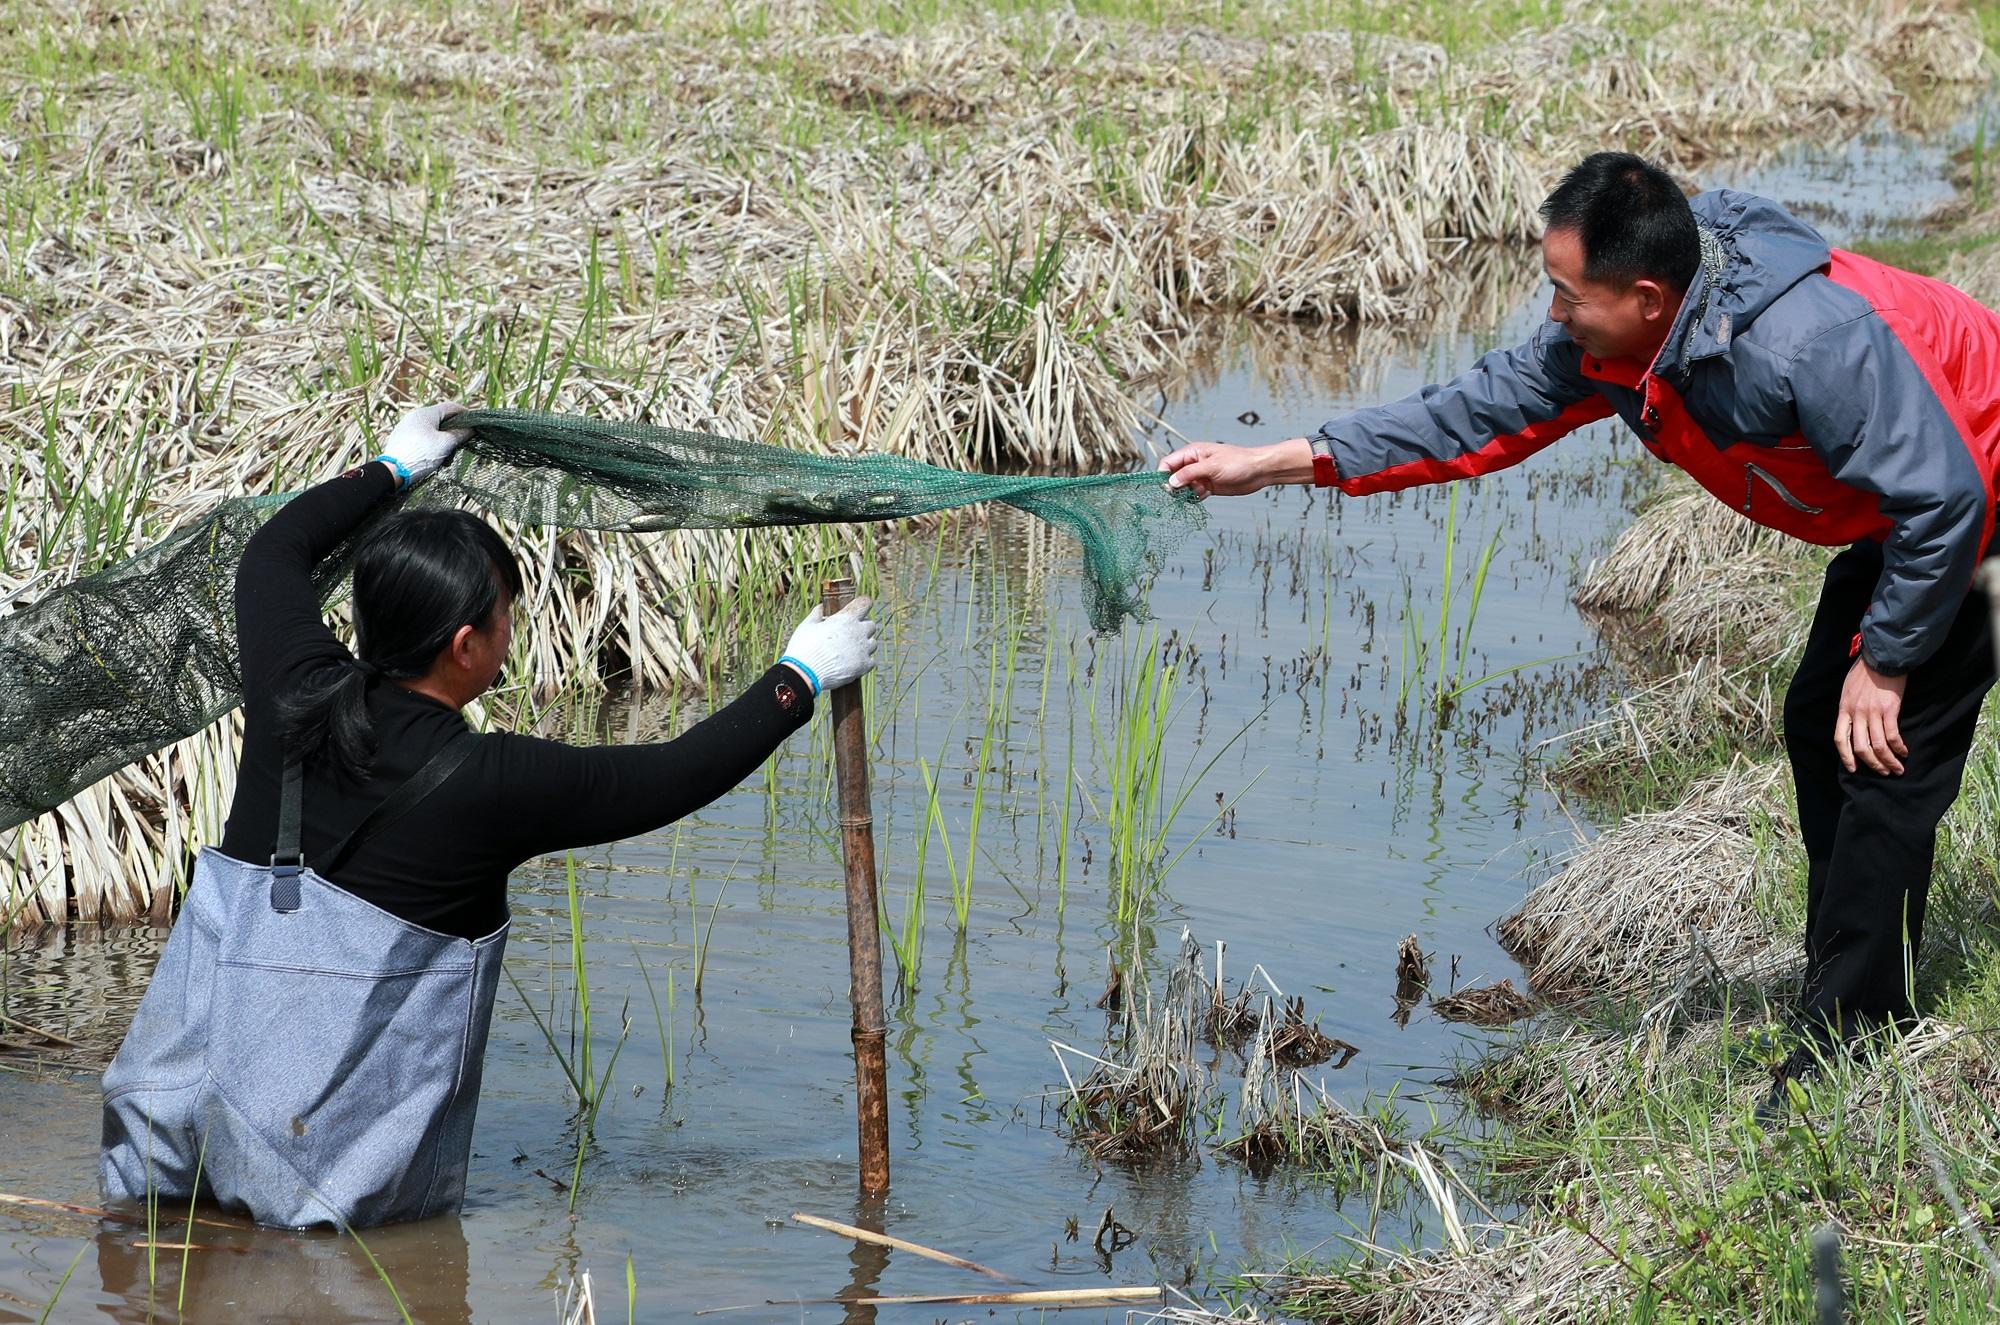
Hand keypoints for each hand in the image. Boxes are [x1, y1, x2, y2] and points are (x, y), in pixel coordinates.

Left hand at [378, 401, 471, 485]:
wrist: (393, 470)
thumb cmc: (421, 455)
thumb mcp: (445, 444)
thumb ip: (460, 434)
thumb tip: (471, 429)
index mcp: (426, 413)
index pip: (451, 407)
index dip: (465, 413)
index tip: (475, 423)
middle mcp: (414, 416)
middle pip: (441, 418)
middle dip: (454, 429)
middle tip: (463, 441)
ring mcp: (406, 426)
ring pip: (431, 428)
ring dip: (443, 439)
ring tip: (448, 455)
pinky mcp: (401, 437)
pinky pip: (422, 436)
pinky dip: (432, 443)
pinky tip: (434, 457)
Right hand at [780, 596, 878, 694]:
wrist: (805, 673)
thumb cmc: (804, 648)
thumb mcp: (807, 625)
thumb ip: (817, 614)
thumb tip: (821, 607)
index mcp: (845, 618)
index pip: (864, 603)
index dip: (863, 604)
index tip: (860, 607)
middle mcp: (858, 631)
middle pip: (871, 625)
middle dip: (862, 628)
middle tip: (850, 634)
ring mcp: (863, 649)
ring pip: (872, 643)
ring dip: (864, 645)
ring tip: (849, 652)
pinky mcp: (864, 665)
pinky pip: (870, 661)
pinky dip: (863, 662)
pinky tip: (852, 664)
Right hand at [1157, 438, 1313, 496]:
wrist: (1259, 471)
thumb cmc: (1238, 462)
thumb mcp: (1211, 466)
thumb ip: (1189, 473)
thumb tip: (1171, 482)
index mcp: (1192, 453)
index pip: (1168, 463)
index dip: (1163, 475)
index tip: (1166, 487)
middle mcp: (1194, 464)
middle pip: (1173, 477)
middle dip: (1175, 487)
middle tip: (1182, 493)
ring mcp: (1200, 476)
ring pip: (1183, 488)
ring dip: (1186, 493)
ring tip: (1199, 492)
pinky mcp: (1208, 487)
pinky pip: (1193, 494)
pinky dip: (1195, 498)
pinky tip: (1205, 495)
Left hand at [1835, 657, 1907, 774]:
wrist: (1882, 658)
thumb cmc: (1865, 672)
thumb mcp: (1848, 690)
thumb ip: (1849, 708)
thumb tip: (1853, 723)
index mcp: (1844, 709)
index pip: (1840, 739)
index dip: (1846, 756)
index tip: (1853, 768)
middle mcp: (1856, 714)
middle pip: (1861, 747)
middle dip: (1872, 764)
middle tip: (1883, 772)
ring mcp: (1872, 713)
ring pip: (1878, 746)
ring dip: (1888, 761)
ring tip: (1897, 769)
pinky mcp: (1890, 710)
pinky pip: (1893, 736)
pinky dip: (1898, 748)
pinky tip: (1904, 752)